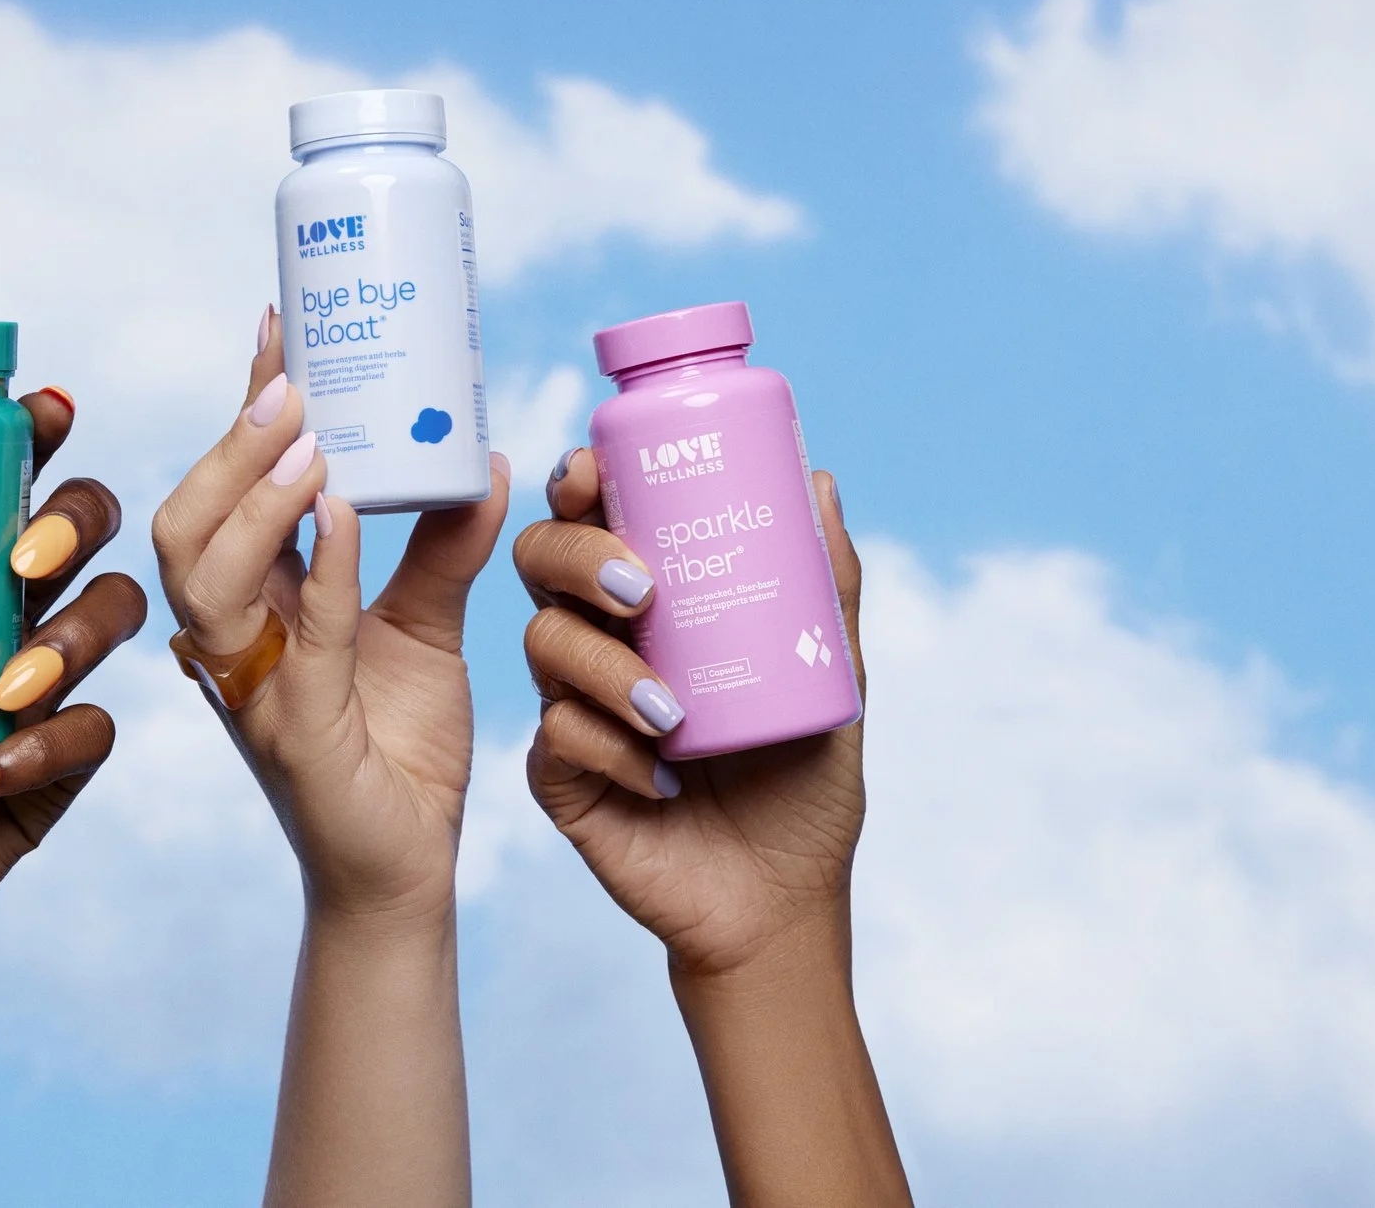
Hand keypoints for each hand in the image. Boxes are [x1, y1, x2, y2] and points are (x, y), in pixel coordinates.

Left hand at [0, 388, 146, 1005]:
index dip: (35, 437)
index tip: (43, 410)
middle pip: (82, 534)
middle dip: (75, 525)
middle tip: (24, 559)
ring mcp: (30, 696)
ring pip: (109, 618)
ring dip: (69, 640)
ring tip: (2, 691)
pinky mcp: (53, 775)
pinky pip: (92, 732)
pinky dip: (42, 747)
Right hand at [149, 311, 511, 922]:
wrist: (409, 872)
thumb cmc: (400, 750)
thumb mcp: (427, 625)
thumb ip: (446, 544)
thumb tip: (487, 454)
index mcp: (256, 605)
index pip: (227, 492)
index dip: (243, 413)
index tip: (278, 328)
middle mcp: (234, 641)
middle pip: (185, 525)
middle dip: (228, 447)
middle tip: (290, 383)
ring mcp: (254, 690)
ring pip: (206, 581)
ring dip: (254, 501)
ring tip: (307, 439)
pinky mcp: (298, 735)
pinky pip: (297, 643)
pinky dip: (319, 572)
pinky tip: (340, 517)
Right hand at [513, 446, 865, 976]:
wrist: (781, 900)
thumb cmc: (803, 783)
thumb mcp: (831, 676)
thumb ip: (826, 585)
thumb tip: (818, 483)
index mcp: (651, 599)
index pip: (594, 516)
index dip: (578, 481)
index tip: (596, 473)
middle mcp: (601, 639)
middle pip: (543, 559)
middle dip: (578, 557)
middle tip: (643, 589)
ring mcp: (574, 706)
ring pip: (543, 642)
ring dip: (604, 666)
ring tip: (672, 711)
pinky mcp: (562, 777)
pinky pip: (555, 738)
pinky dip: (609, 748)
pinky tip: (663, 778)